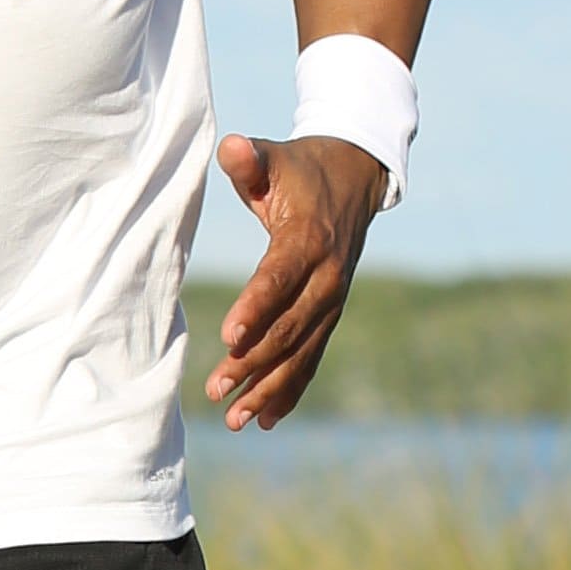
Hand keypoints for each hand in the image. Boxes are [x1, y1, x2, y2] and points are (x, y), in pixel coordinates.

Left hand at [204, 133, 381, 429]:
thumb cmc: (301, 168)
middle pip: (288, 327)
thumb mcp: (276, 157)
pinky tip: (266, 420)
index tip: (228, 336)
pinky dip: (291, 389)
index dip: (256, 307)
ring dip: (269, 388)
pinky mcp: (330, 313)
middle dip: (253, 362)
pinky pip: (312, 357)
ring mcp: (332, 300)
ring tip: (235, 419)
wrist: (355, 176)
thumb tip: (232, 149)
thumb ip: (250, 160)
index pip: (279, 278)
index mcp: (308, 240)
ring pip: (301, 353)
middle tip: (215, 390)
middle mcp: (327, 278)